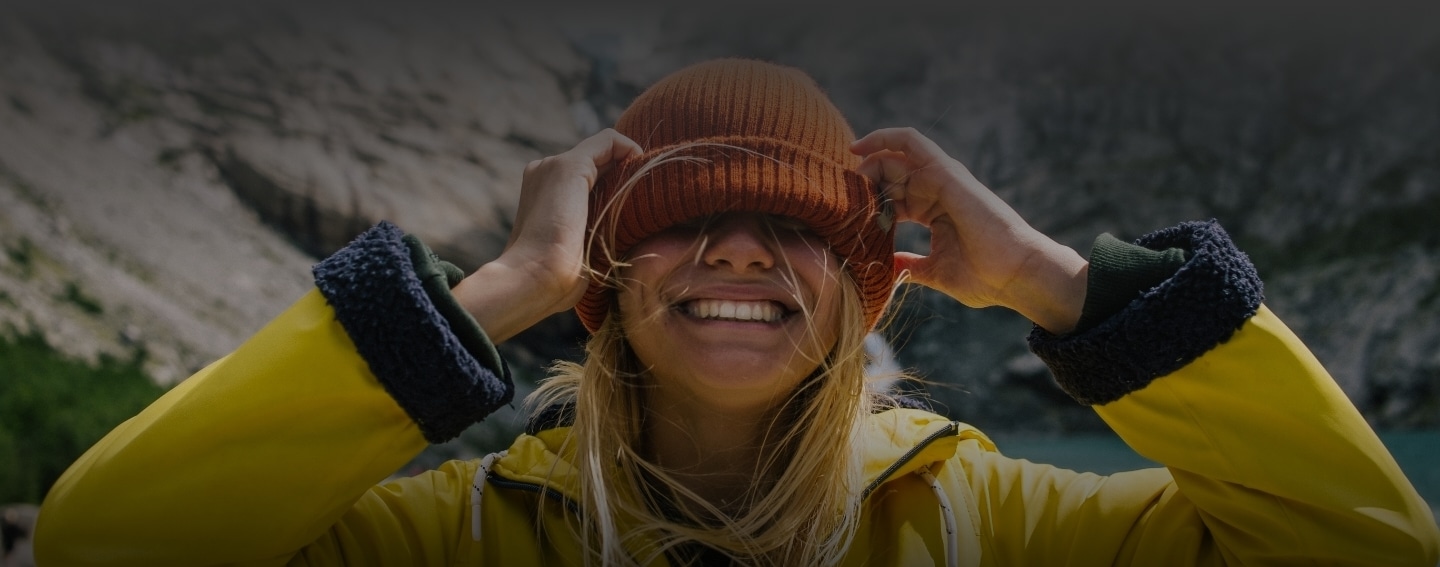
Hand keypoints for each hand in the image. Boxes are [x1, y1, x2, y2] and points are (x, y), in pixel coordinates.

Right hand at [454, 129, 642, 342]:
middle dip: (624, 175)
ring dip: (628, 165)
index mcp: (542, 195)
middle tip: (649, 197)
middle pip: (595, 163)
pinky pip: (607, 141)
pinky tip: (641, 167)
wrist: (534, 280)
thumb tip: (621, 237)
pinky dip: (629, 148)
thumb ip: (589, 234)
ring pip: (602, 151)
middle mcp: (544, 174)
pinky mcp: (568, 167)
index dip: (615, 184)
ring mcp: (552, 167)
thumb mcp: (577, 252)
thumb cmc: (556, 281)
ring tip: (647, 189)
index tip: (639, 204)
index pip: (586, 178)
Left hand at [852, 127, 1087, 333]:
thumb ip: (911, 265)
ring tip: (847, 179)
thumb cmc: (987, 276)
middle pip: (888, 174)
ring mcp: (942, 179)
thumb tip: (888, 269)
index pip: (891, 195)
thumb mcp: (935, 272)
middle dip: (861, 182)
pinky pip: (911, 141)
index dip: (865, 200)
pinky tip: (860, 148)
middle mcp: (936, 190)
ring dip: (867, 163)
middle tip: (839, 200)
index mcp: (933, 211)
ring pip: (894, 157)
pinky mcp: (946, 173)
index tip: (841, 215)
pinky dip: (884, 138)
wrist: (1018, 275)